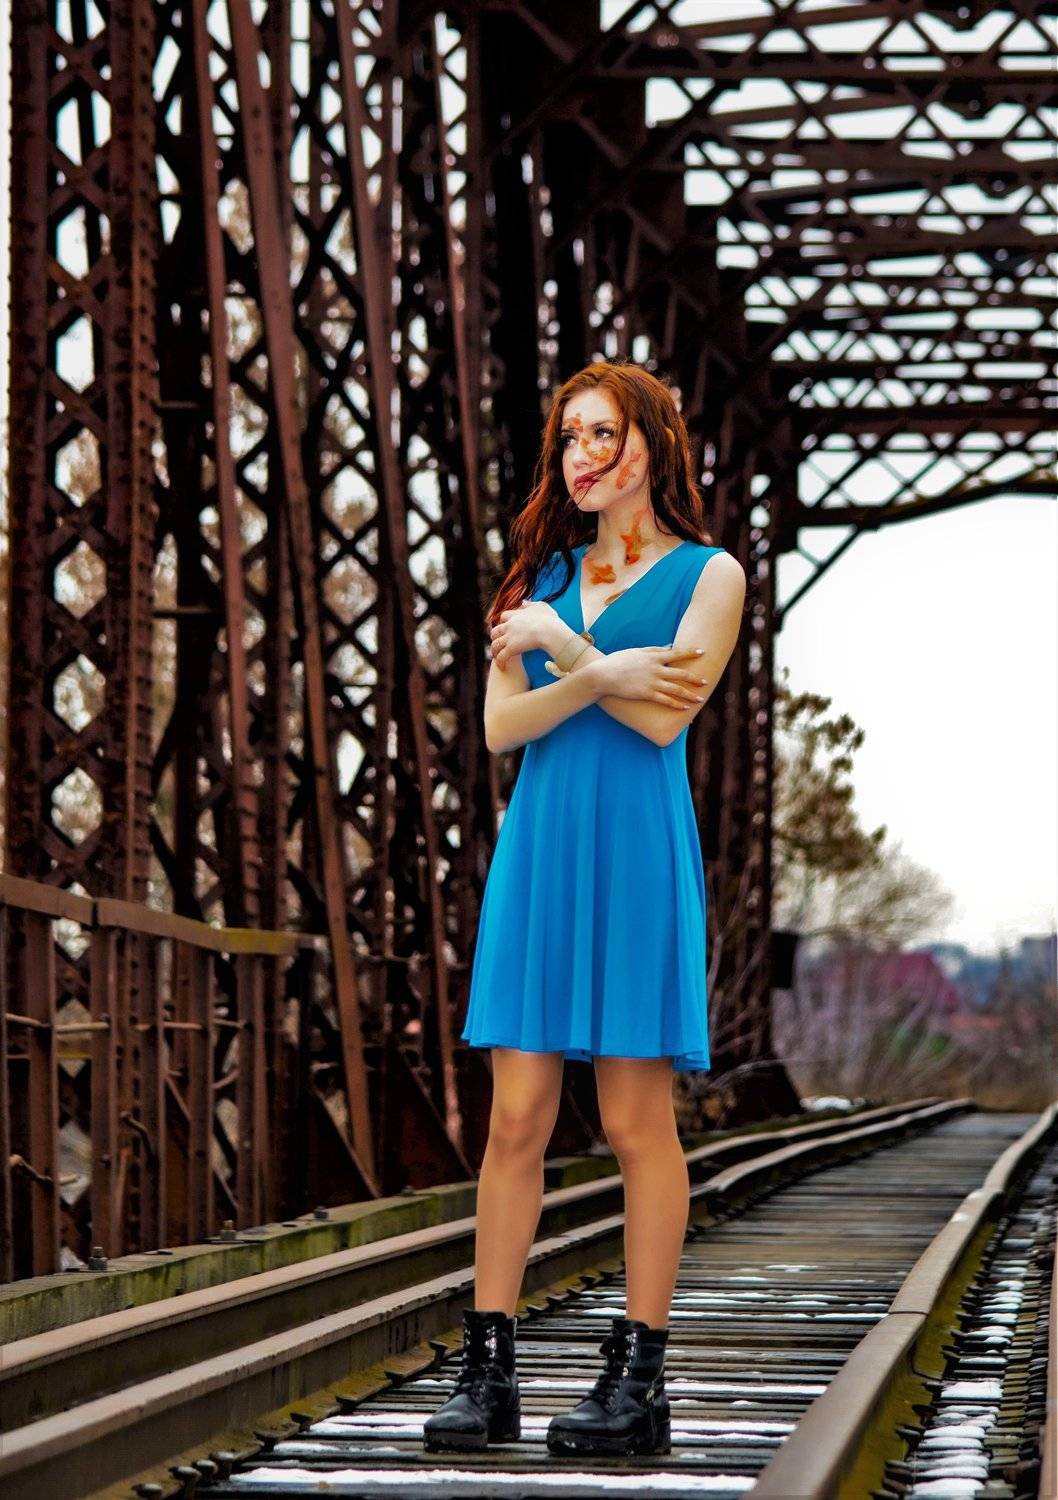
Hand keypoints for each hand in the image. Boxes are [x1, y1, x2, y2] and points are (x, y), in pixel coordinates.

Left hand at [489, 600, 560, 668]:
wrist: (550, 631)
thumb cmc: (550, 620)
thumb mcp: (542, 607)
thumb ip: (531, 604)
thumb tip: (523, 602)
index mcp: (516, 615)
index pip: (503, 617)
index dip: (504, 622)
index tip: (506, 627)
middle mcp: (509, 625)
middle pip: (495, 631)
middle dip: (495, 637)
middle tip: (499, 643)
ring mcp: (509, 637)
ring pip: (495, 645)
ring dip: (495, 652)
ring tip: (498, 657)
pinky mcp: (512, 649)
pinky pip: (501, 657)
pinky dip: (500, 662)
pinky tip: (503, 667)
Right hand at [589, 645, 708, 707]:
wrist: (604, 674)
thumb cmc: (619, 661)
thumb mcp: (637, 651)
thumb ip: (654, 650)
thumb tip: (668, 648)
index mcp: (654, 657)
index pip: (677, 653)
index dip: (690, 653)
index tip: (702, 652)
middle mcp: (656, 669)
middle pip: (681, 674)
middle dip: (695, 678)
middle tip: (706, 681)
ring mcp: (652, 682)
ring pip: (676, 689)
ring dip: (689, 695)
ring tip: (700, 699)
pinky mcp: (646, 694)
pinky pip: (665, 700)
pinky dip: (676, 704)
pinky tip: (685, 708)